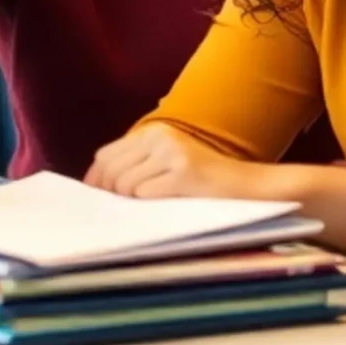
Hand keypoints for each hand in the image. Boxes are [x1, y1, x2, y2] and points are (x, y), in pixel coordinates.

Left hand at [85, 124, 264, 199]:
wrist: (251, 187)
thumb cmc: (206, 183)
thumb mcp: (167, 164)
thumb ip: (136, 167)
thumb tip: (97, 186)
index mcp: (153, 132)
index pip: (105, 155)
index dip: (95, 179)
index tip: (94, 199)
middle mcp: (159, 137)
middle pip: (111, 170)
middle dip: (108, 194)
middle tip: (116, 211)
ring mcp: (171, 153)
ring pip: (125, 184)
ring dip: (130, 202)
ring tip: (148, 208)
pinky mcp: (183, 172)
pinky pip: (144, 193)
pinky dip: (146, 205)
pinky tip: (162, 208)